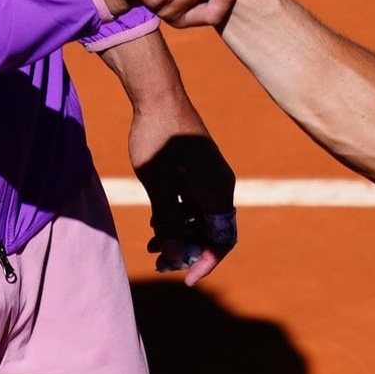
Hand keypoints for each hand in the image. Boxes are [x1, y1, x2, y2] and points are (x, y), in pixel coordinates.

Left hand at [130, 102, 238, 284]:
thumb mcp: (159, 187)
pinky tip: (154, 224)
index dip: (206, 262)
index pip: (222, 239)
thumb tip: (176, 256)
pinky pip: (193, 203)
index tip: (184, 278)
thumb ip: (169, 223)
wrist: (158, 95)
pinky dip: (177, 217)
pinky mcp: (196, 170)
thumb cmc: (159, 139)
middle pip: (211, 231)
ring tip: (152, 246)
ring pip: (199, 218)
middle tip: (159, 262)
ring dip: (179, 235)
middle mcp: (219, 186)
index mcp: (218, 191)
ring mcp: (209, 177)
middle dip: (188, 250)